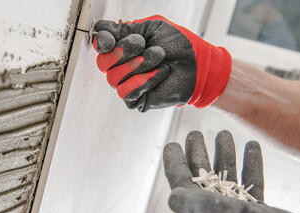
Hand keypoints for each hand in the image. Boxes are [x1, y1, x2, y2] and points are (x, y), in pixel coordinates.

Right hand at [93, 15, 230, 111]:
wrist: (199, 65)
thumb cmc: (179, 45)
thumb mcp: (153, 27)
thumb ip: (127, 27)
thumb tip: (101, 30)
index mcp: (124, 47)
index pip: (100, 45)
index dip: (102, 41)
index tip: (110, 39)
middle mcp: (122, 66)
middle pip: (102, 63)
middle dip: (123, 52)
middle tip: (143, 45)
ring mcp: (128, 84)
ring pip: (113, 78)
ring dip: (138, 66)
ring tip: (159, 58)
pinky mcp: (136, 99)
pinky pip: (126, 93)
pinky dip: (144, 81)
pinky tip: (160, 73)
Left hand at [163, 130, 299, 212]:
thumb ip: (201, 207)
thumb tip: (172, 197)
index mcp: (204, 212)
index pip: (182, 183)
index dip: (175, 163)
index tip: (172, 145)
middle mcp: (217, 210)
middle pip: (202, 176)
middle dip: (198, 153)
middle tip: (195, 134)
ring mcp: (238, 211)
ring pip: (226, 177)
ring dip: (225, 154)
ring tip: (223, 134)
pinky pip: (252, 183)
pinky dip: (251, 164)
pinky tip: (251, 147)